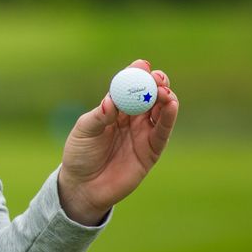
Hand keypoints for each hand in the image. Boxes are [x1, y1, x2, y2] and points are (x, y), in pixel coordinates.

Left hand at [58, 59, 178, 224]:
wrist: (83, 187)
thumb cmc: (80, 154)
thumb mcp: (84, 132)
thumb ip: (99, 116)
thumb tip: (111, 101)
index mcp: (114, 109)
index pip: (128, 87)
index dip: (137, 75)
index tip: (143, 65)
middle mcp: (132, 118)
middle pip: (149, 96)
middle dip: (156, 84)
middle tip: (157, 78)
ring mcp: (143, 133)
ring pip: (160, 111)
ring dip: (165, 98)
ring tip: (164, 90)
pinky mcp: (151, 150)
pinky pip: (163, 131)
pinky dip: (169, 117)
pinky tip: (171, 104)